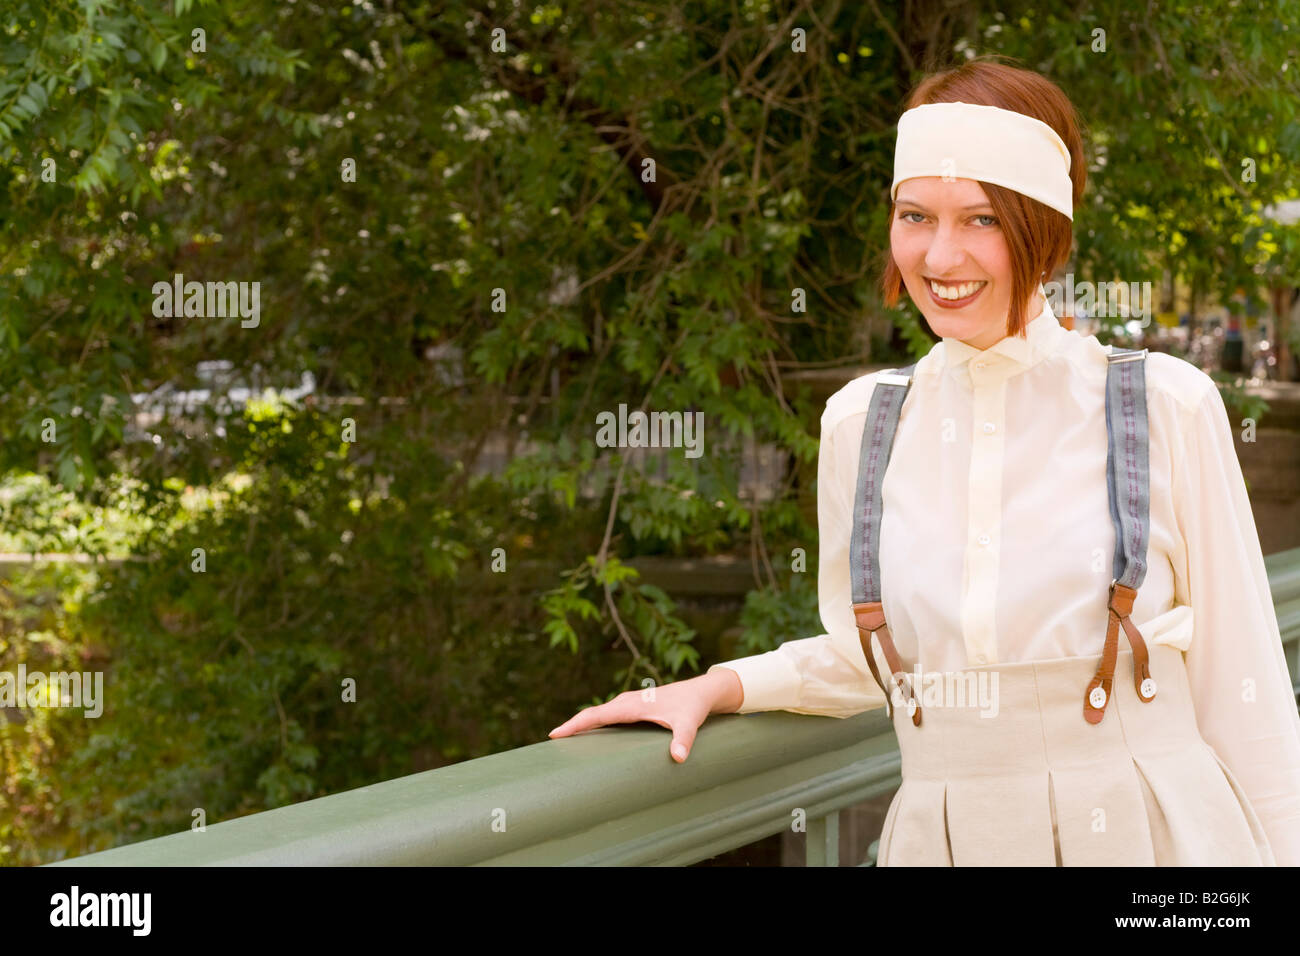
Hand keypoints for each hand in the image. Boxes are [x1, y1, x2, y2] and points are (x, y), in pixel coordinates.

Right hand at [547, 670, 742, 762]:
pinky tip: (590, 736)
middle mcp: (626, 702)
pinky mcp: (633, 708)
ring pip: (599, 715)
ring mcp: (629, 704)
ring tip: (564, 742)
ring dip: (582, 725)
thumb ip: (683, 740)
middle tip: (551, 744)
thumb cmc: (693, 707)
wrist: (702, 692)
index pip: (597, 715)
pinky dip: (594, 724)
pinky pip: (607, 717)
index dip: (575, 725)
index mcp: (632, 705)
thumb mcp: (689, 724)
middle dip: (572, 726)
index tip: (555, 734)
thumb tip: (677, 758)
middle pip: (592, 715)